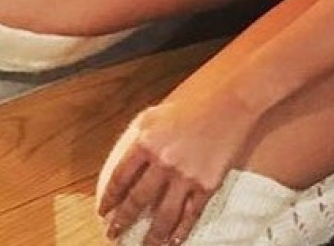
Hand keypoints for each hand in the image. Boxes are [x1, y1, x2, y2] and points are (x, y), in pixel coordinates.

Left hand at [96, 86, 255, 245]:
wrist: (229, 102)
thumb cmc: (192, 103)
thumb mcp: (156, 114)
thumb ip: (139, 137)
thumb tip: (125, 159)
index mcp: (146, 141)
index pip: (119, 177)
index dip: (109, 198)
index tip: (104, 211)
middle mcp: (163, 161)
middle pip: (137, 200)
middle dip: (123, 221)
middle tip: (114, 234)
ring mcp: (186, 176)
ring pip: (163, 216)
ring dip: (151, 237)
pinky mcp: (207, 185)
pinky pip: (190, 216)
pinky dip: (180, 232)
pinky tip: (173, 241)